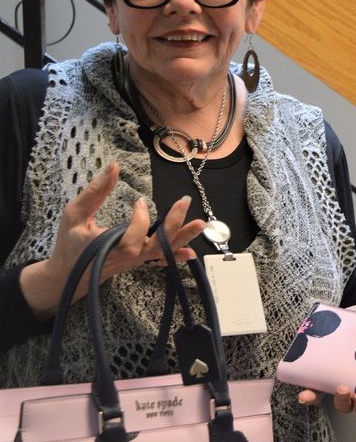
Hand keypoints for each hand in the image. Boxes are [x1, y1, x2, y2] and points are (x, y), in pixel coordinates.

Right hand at [19, 162, 205, 318]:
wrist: (68, 275)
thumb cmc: (69, 244)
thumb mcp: (74, 215)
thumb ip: (94, 192)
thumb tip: (114, 166)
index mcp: (110, 248)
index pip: (133, 239)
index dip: (141, 220)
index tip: (140, 201)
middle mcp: (128, 257)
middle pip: (157, 246)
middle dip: (174, 225)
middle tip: (184, 202)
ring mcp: (136, 261)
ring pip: (163, 252)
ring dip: (184, 237)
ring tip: (201, 223)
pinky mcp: (139, 261)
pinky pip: (161, 260)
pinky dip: (176, 256)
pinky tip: (191, 253)